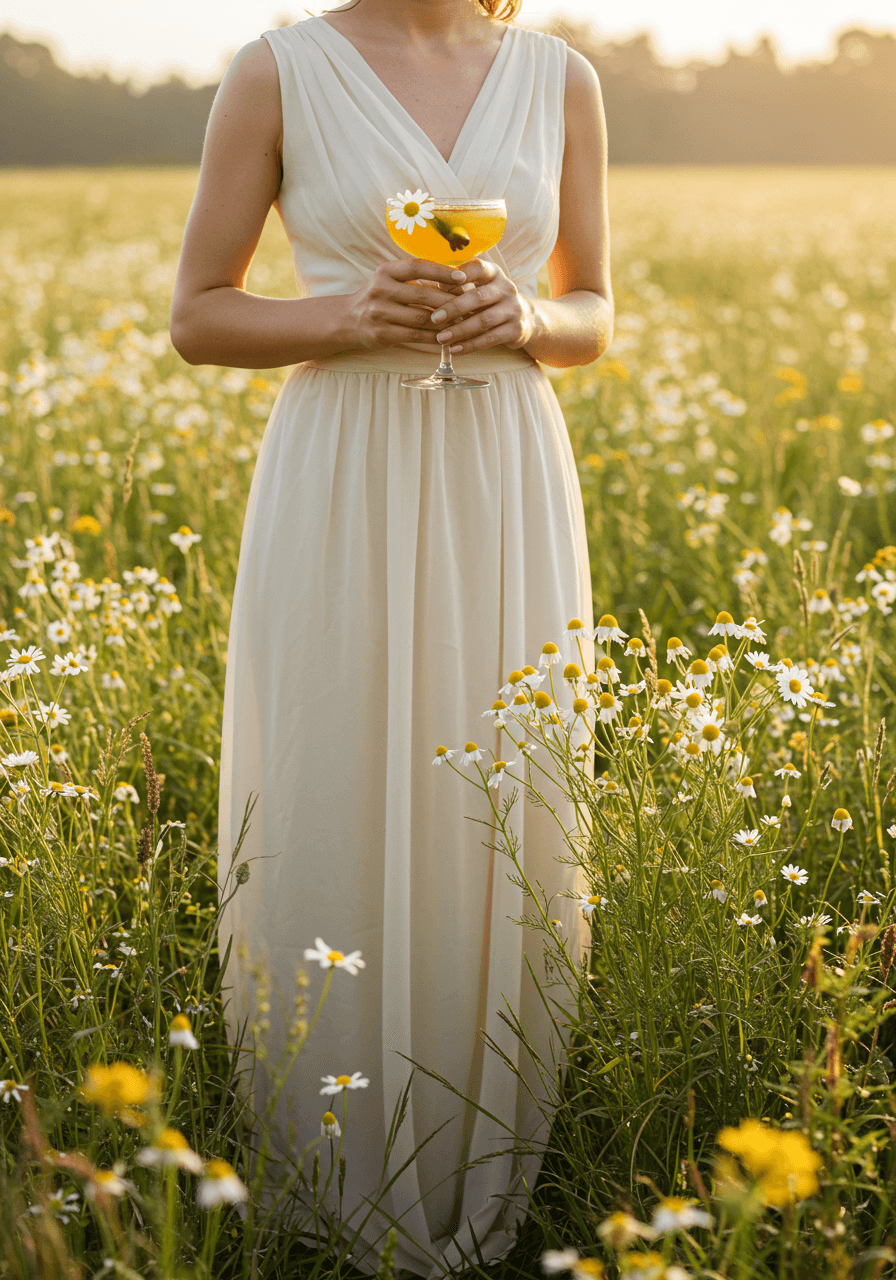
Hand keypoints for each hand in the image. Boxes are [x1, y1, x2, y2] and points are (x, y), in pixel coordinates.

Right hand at [342, 258, 469, 350]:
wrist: (348, 320)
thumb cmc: (380, 298)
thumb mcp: (392, 281)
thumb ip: (417, 280)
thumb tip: (457, 281)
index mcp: (386, 272)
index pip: (418, 267)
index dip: (442, 271)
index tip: (462, 276)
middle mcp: (381, 290)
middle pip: (423, 295)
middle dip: (449, 301)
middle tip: (469, 305)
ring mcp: (380, 313)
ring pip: (422, 318)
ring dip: (445, 322)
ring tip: (462, 322)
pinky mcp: (381, 334)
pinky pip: (415, 336)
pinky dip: (433, 337)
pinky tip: (446, 337)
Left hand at [426, 258, 537, 353]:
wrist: (524, 319)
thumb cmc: (489, 302)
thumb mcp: (478, 288)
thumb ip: (456, 285)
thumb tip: (424, 283)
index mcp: (494, 273)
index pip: (477, 267)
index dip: (459, 275)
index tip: (439, 285)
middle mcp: (506, 288)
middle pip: (478, 297)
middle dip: (454, 308)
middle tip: (434, 319)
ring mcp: (513, 309)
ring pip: (484, 320)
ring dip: (460, 330)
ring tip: (441, 338)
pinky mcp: (516, 329)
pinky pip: (490, 339)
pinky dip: (470, 345)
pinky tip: (454, 349)